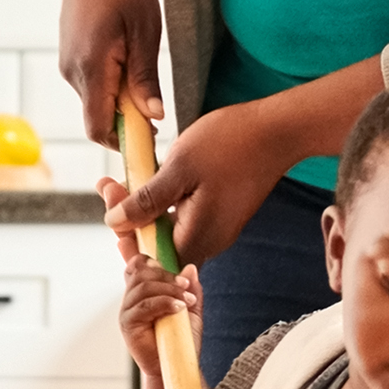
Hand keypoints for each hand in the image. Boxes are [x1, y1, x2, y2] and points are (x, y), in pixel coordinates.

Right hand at [54, 0, 161, 159]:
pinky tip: (128, 63)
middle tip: (156, 108)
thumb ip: (146, 78)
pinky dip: (111, 87)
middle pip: (99, 118)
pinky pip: (92, 86)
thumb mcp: (145, 31)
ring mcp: (68, 66)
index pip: (98, 127)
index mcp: (92, 66)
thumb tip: (154, 117)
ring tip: (143, 73)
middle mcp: (72, 72)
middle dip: (126, 122)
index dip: (123, 142)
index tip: (151, 142)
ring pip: (96, 103)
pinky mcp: (70, 60)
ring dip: (120, 101)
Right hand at [112, 248, 204, 383]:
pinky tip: (179, 308)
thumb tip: (190, 268)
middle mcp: (131, 300)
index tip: (168, 266)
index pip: (136, 266)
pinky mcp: (128, 325)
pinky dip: (164, 303)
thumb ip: (190, 289)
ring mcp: (128, 312)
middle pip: (141, 273)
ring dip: (169, 290)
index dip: (148, 260)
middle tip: (186, 287)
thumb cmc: (181, 340)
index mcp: (142, 293)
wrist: (177, 366)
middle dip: (166, 276)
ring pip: (143, 287)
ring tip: (186, 301)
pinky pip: (144, 305)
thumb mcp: (191, 310)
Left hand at [128, 86, 315, 265]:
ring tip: (124, 181)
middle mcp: (210, 242)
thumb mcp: (179, 169)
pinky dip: (165, 206)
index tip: (110, 201)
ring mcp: (218, 230)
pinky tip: (154, 183)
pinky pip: (186, 221)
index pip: (149, 258)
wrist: (279, 130)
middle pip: (158, 247)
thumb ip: (146, 201)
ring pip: (171, 232)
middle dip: (129, 220)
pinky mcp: (223, 216)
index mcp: (198, 236)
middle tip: (109, 186)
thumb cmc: (232, 144)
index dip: (124, 236)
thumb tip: (115, 223)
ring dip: (145, 211)